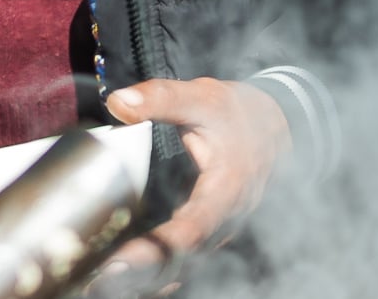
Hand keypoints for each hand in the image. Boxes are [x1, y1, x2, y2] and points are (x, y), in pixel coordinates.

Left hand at [95, 77, 290, 281]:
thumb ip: (160, 99)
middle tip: (98, 284)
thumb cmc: (239, 113)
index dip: (157, 250)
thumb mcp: (202, 97)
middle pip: (184, 258)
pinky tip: (128, 282)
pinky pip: (186, 257)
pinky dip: (158, 271)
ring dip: (147, 280)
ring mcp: (220, 228)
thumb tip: (118, 103)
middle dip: (143, 274)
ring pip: (186, 264)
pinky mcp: (210, 229)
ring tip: (103, 288)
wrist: (278, 125)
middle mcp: (226, 219)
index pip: (191, 230)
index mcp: (227, 191)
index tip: (119, 263)